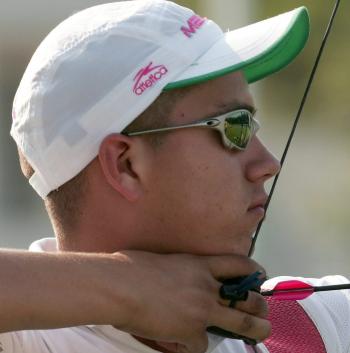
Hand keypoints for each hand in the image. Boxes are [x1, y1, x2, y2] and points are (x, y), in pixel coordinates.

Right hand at [111, 252, 270, 352]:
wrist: (119, 286)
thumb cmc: (134, 267)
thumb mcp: (166, 260)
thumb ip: (183, 270)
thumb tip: (182, 278)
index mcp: (200, 265)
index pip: (238, 264)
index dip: (254, 271)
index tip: (259, 277)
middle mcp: (207, 286)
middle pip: (248, 298)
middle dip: (261, 307)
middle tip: (262, 312)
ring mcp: (202, 310)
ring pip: (242, 324)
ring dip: (253, 331)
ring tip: (259, 334)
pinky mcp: (191, 332)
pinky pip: (201, 345)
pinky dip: (194, 346)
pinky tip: (182, 343)